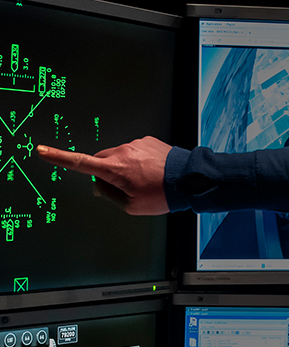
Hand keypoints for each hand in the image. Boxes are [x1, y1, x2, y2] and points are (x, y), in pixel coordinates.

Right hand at [36, 136, 171, 214]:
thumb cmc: (162, 194)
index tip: (42, 151)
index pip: (79, 163)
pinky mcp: (147, 140)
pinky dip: (138, 162)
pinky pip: (134, 151)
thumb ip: (110, 195)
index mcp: (114, 169)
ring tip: (146, 181)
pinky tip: (153, 172)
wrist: (189, 179)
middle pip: (101, 162)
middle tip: (126, 189)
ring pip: (119, 157)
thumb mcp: (132, 206)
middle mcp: (122, 151)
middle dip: (106, 174)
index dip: (58, 158)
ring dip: (125, 168)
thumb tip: (99, 185)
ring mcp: (135, 143)